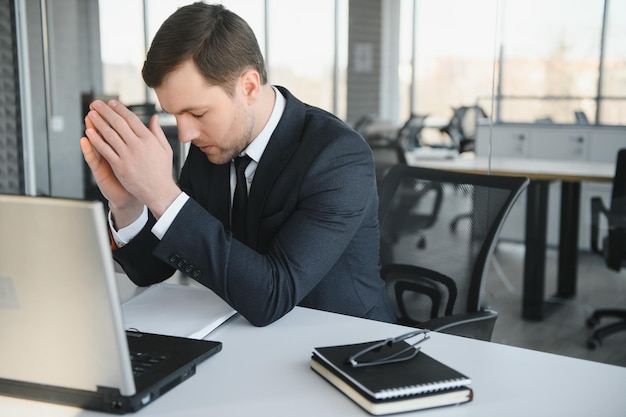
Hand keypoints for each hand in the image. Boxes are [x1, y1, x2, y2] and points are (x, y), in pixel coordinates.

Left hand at [82, 100, 180, 221]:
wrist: (159, 191)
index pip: (131, 119)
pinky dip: (96, 140)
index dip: (120, 109)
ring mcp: (128, 156)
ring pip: (109, 135)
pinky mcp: (120, 166)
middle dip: (105, 111)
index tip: (111, 103)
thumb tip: (154, 117)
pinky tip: (89, 133)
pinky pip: (105, 150)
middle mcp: (138, 145)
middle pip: (118, 123)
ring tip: (90, 114)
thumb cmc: (162, 171)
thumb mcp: (165, 149)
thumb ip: (158, 132)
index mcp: (149, 139)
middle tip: (96, 103)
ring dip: (98, 123)